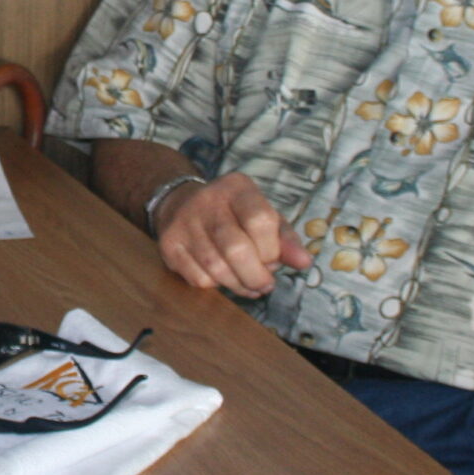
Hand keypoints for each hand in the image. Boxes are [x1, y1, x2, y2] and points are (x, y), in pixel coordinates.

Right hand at [153, 172, 310, 299]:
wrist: (180, 203)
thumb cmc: (233, 215)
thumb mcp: (263, 216)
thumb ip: (285, 239)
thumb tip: (304, 262)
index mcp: (237, 188)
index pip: (261, 221)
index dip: (271, 250)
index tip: (274, 260)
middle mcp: (207, 200)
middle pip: (237, 249)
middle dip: (256, 276)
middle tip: (264, 284)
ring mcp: (184, 223)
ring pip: (217, 269)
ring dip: (238, 285)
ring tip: (249, 285)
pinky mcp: (169, 244)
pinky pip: (199, 279)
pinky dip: (217, 286)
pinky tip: (224, 279)